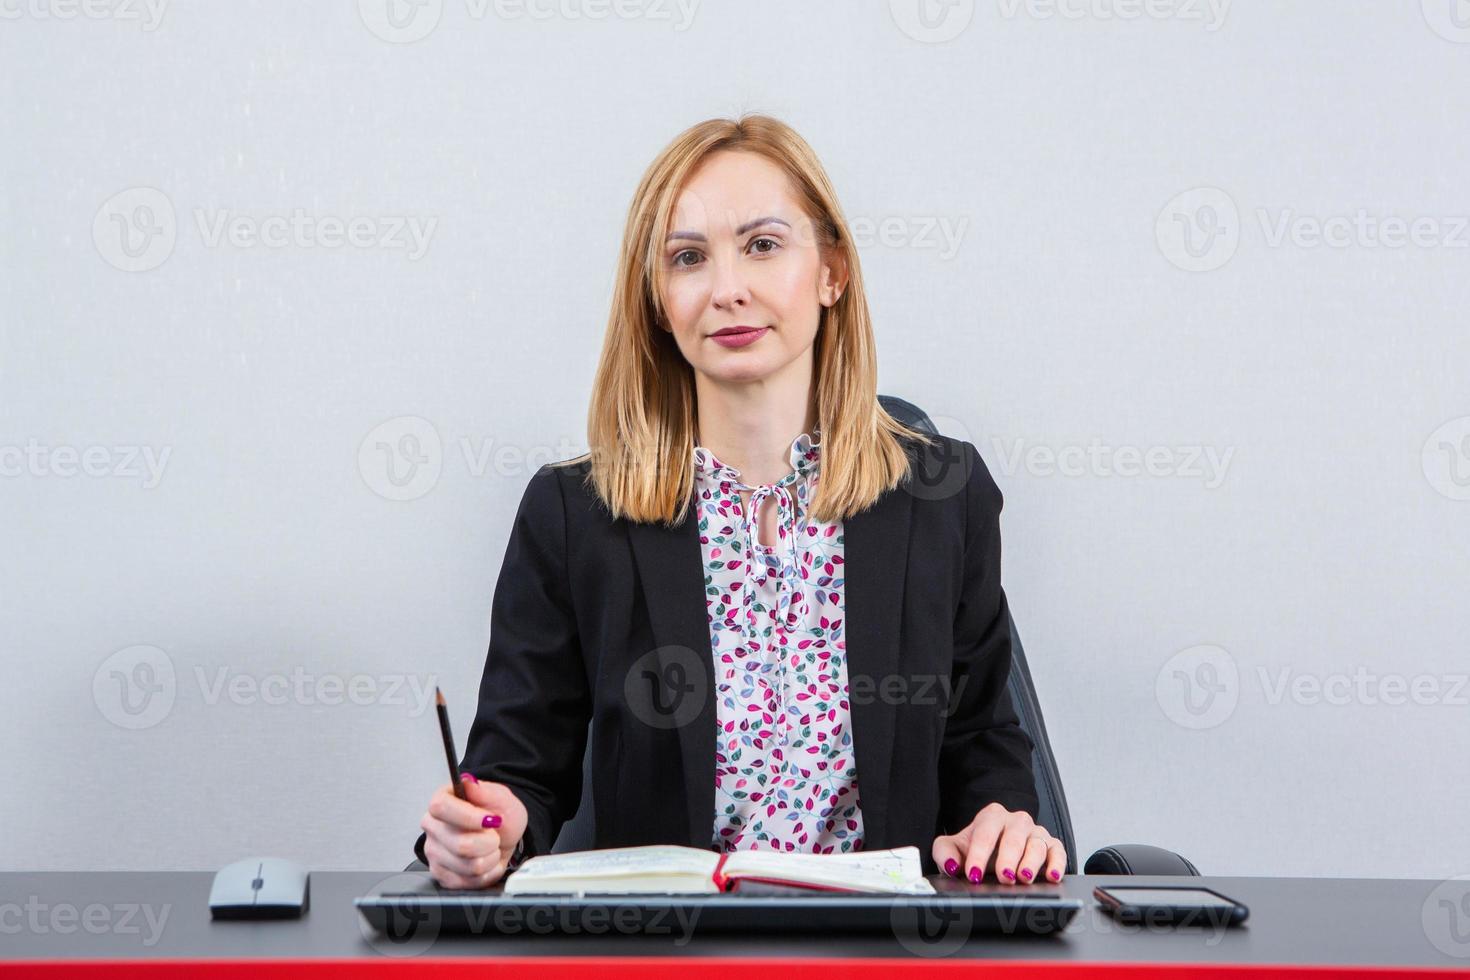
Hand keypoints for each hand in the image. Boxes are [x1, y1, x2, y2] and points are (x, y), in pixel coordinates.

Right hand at [421, 773, 528, 888]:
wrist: (503, 835)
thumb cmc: (498, 814)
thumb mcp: (500, 796)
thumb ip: (485, 790)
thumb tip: (469, 783)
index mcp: (441, 802)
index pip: (441, 808)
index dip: (469, 816)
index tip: (490, 819)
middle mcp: (432, 828)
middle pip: (461, 844)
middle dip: (489, 841)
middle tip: (493, 834)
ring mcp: (434, 854)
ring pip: (469, 866)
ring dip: (490, 857)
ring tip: (490, 847)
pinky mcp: (442, 876)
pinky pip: (470, 882)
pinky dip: (487, 873)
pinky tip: (486, 861)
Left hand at [932, 802, 1066, 884]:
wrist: (994, 850)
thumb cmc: (976, 850)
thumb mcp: (955, 849)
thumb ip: (944, 853)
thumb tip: (951, 865)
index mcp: (991, 817)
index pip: (985, 833)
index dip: (978, 854)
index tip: (973, 873)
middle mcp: (1016, 821)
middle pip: (1014, 837)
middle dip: (1008, 858)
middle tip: (1003, 877)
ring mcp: (1036, 833)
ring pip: (1037, 844)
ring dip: (1031, 863)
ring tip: (1023, 878)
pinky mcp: (1052, 846)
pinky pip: (1058, 852)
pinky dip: (1057, 864)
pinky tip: (1052, 876)